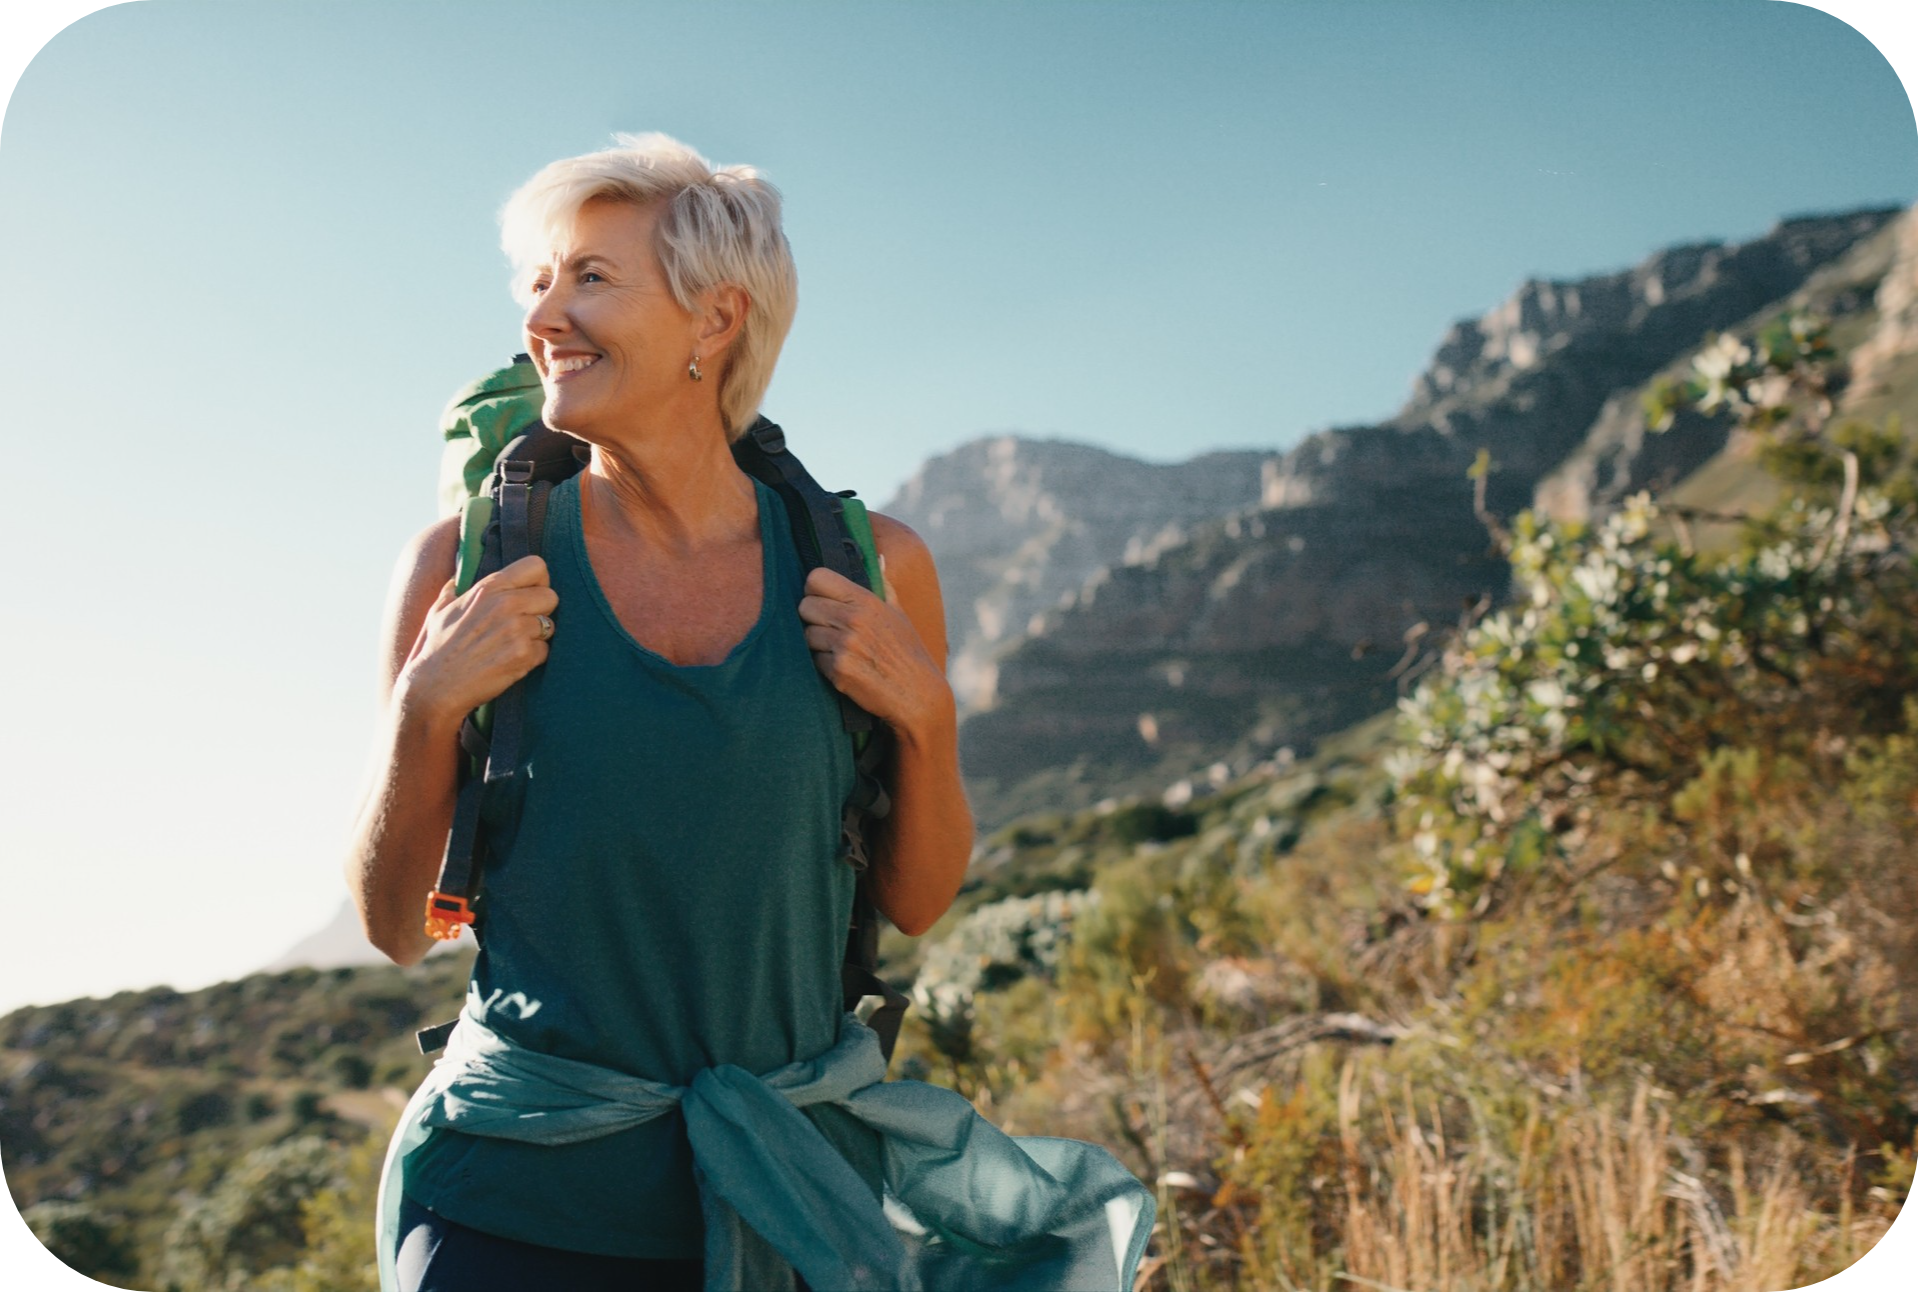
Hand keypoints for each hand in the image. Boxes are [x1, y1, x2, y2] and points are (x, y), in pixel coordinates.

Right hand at [396, 555, 558, 725]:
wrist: (434, 688)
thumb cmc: (436, 649)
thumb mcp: (439, 610)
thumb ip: (453, 589)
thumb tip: (456, 577)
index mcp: (488, 588)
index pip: (536, 566)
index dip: (539, 581)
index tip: (531, 593)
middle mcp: (505, 604)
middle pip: (551, 597)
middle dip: (542, 611)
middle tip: (523, 624)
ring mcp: (516, 630)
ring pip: (550, 626)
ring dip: (536, 637)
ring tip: (510, 646)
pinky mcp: (523, 655)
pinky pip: (545, 651)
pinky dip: (533, 658)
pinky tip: (511, 662)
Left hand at [799, 561, 950, 734]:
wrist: (918, 695)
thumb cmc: (908, 653)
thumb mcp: (900, 614)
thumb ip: (883, 585)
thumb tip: (878, 558)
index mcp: (866, 600)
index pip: (816, 577)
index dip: (814, 589)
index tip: (822, 600)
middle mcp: (854, 619)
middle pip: (805, 606)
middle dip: (813, 618)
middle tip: (829, 629)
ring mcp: (845, 645)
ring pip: (806, 635)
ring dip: (818, 644)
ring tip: (841, 651)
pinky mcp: (839, 671)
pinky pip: (814, 660)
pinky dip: (825, 666)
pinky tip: (845, 669)